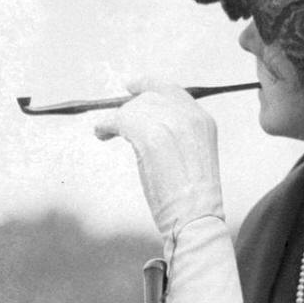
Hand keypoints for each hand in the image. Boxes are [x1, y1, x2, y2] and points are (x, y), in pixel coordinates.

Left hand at [94, 79, 224, 241]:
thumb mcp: (194, 158)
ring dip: (117, 120)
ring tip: (106, 132)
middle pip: (151, 97)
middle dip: (131, 108)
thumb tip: (149, 130)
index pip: (172, 91)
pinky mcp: (149, 134)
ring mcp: (170, 122)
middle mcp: (188, 115)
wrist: (195, 216)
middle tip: (116, 121)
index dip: (149, 86)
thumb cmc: (193, 201)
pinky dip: (106, 126)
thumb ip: (179, 138)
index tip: (131, 86)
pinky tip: (101, 133)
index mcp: (202, 121)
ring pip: (134, 108)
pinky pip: (119, 120)